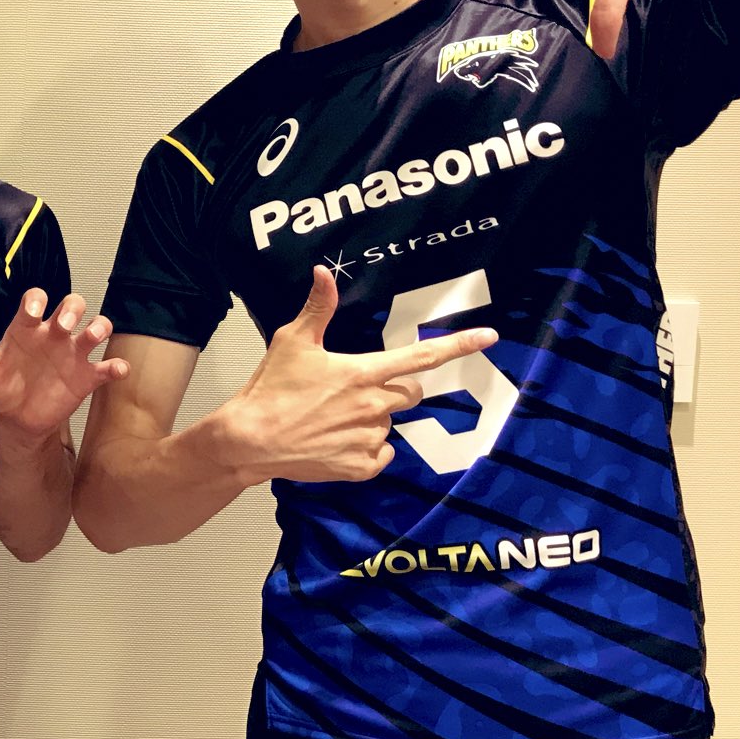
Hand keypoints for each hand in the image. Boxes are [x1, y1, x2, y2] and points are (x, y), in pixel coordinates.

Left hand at [0, 290, 128, 440]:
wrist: (17, 418)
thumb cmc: (1, 389)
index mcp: (26, 329)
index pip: (35, 301)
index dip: (36, 301)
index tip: (33, 312)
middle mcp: (53, 335)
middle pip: (71, 306)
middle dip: (71, 309)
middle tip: (65, 324)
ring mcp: (72, 354)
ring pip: (95, 328)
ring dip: (99, 327)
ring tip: (94, 335)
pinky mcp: (86, 376)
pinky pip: (107, 368)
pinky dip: (115, 366)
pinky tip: (116, 370)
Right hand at [212, 267, 497, 483]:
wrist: (250, 440)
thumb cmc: (270, 389)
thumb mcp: (292, 341)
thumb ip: (318, 308)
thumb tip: (323, 272)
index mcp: (362, 373)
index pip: (421, 357)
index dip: (459, 345)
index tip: (489, 336)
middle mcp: (373, 406)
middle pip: (411, 392)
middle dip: (395, 387)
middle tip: (357, 388)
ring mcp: (370, 438)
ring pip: (389, 423)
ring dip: (372, 418)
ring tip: (332, 417)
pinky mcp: (362, 466)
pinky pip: (381, 453)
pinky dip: (365, 448)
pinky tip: (336, 440)